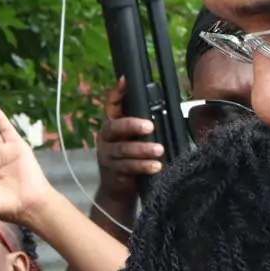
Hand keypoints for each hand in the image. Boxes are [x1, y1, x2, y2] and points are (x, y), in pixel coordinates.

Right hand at [94, 78, 162, 204]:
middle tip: (150, 126)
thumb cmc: (128, 159)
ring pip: (124, 149)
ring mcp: (108, 155)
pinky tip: (156, 166)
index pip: (111, 105)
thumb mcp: (131, 139)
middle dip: (132, 124)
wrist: (116, 190)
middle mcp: (106, 138)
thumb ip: (141, 127)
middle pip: (114, 127)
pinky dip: (143, 166)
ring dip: (143, 149)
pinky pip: (128, 167)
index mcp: (111, 125)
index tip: (125, 80)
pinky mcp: (114, 171)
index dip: (117, 93)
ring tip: (159, 149)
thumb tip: (164, 109)